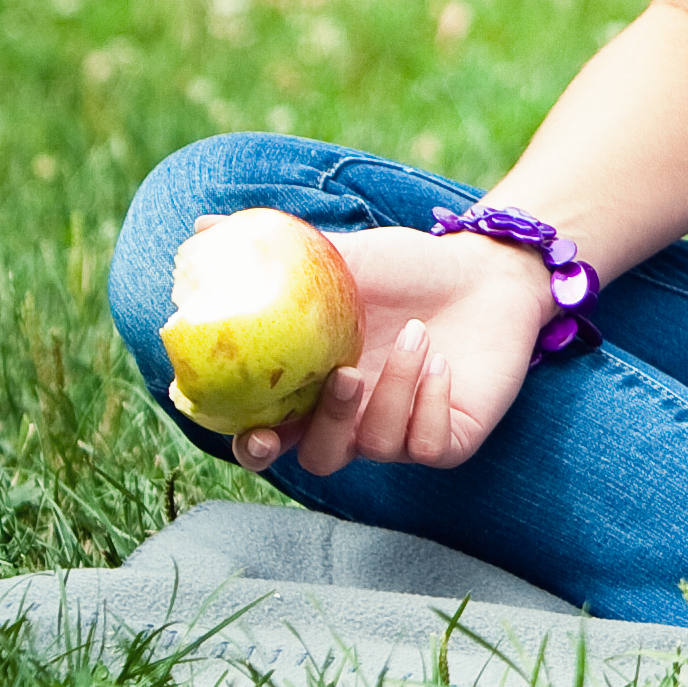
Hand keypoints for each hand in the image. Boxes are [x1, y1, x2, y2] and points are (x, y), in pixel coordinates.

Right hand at [199, 217, 558, 476]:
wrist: (486, 269)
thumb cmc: (408, 268)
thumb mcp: (342, 257)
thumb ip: (275, 253)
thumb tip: (201, 227)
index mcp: (314, 388)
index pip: (268, 436)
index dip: (252, 444)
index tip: (254, 430)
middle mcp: (353, 420)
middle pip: (319, 459)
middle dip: (325, 428)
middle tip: (342, 379)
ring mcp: (401, 431)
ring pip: (376, 446)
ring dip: (394, 391)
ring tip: (418, 333)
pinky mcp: (450, 436)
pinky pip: (427, 445)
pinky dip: (430, 404)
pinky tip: (442, 361)